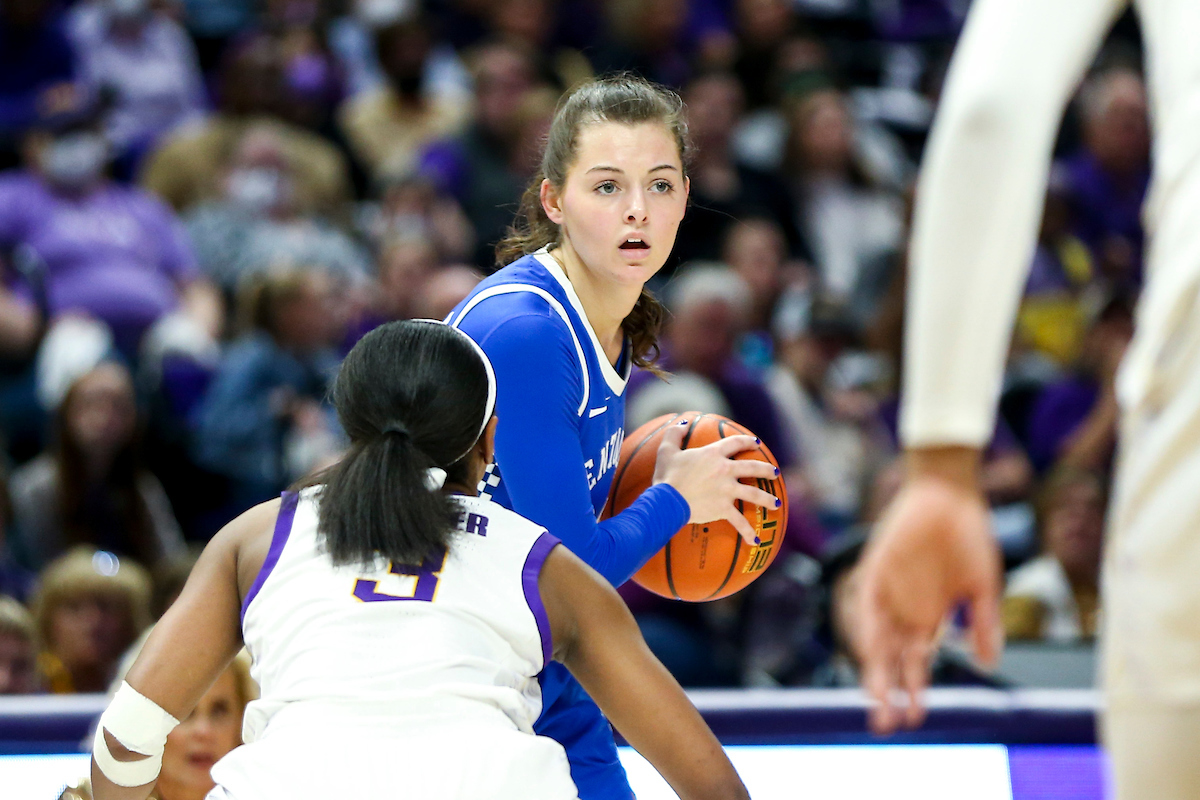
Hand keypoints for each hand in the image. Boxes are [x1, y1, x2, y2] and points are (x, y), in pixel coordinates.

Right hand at [652, 421, 781, 545]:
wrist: (667, 500)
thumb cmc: (666, 475)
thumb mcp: (666, 450)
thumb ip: (674, 434)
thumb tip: (682, 423)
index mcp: (713, 454)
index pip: (736, 443)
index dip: (747, 441)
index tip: (756, 443)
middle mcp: (725, 470)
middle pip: (752, 467)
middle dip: (766, 469)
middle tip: (775, 473)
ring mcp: (727, 490)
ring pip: (754, 493)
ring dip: (767, 499)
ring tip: (777, 504)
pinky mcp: (723, 508)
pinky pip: (739, 522)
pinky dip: (748, 532)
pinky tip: (756, 540)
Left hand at [855, 448, 1002, 734]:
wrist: (950, 494)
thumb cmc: (970, 536)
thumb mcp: (983, 585)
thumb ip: (983, 624)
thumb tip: (987, 665)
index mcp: (931, 617)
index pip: (918, 662)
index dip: (916, 690)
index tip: (917, 718)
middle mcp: (906, 610)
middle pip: (893, 659)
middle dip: (889, 692)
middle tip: (887, 725)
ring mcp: (889, 591)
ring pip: (877, 640)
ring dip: (875, 670)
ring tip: (876, 702)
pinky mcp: (875, 570)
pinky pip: (866, 606)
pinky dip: (868, 629)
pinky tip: (871, 653)